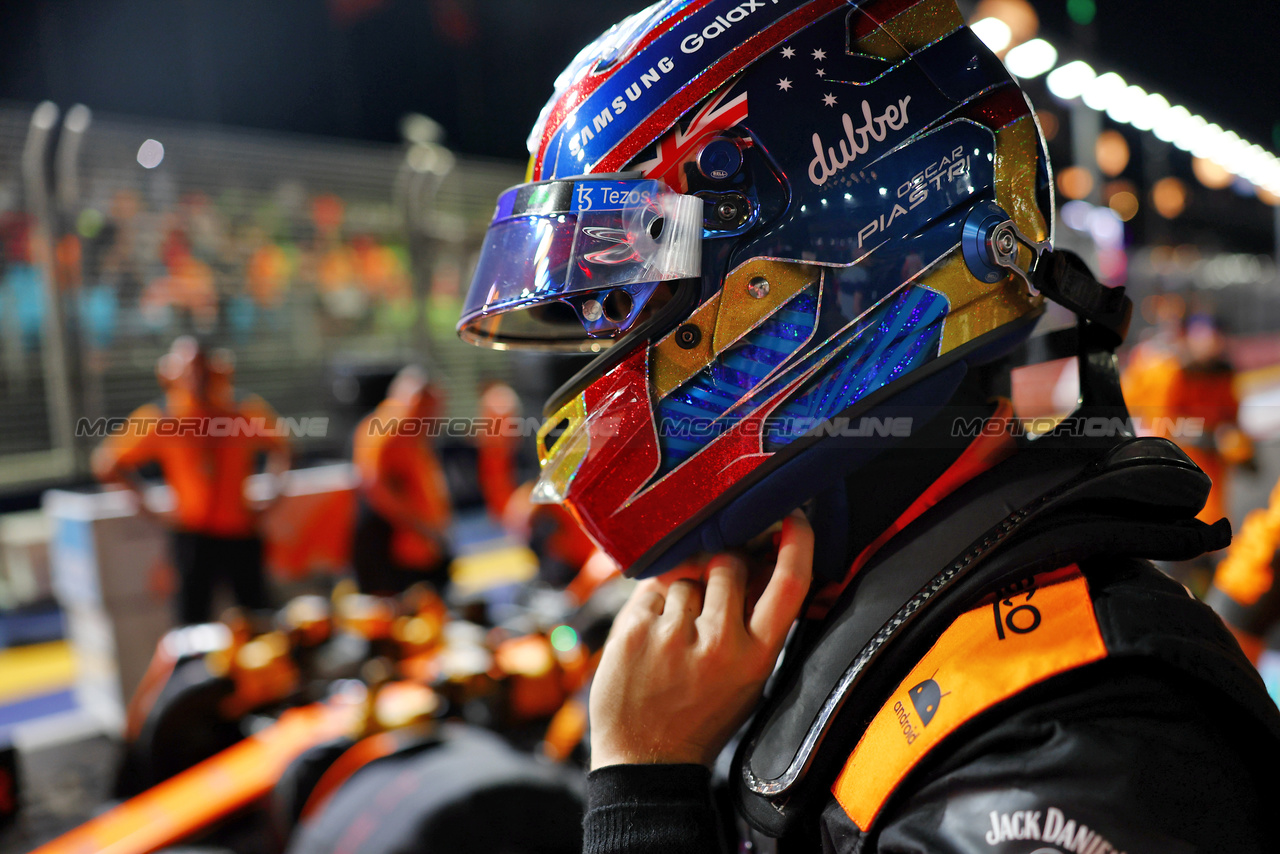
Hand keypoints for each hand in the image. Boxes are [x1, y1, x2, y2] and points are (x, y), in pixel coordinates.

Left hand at [588, 510, 812, 768]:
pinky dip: (651, 603)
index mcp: (757, 657)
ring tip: (674, 632)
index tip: (792, 518)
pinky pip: (650, 588)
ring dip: (681, 590)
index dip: (797, 543)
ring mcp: (674, 637)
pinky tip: (651, 636)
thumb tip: (764, 558)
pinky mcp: (635, 632)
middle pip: (727, 564)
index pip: (789, 584)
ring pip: (685, 574)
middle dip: (719, 568)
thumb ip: (757, 623)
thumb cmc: (701, 714)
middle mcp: (719, 644)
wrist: (646, 760)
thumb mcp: (747, 677)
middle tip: (708, 593)